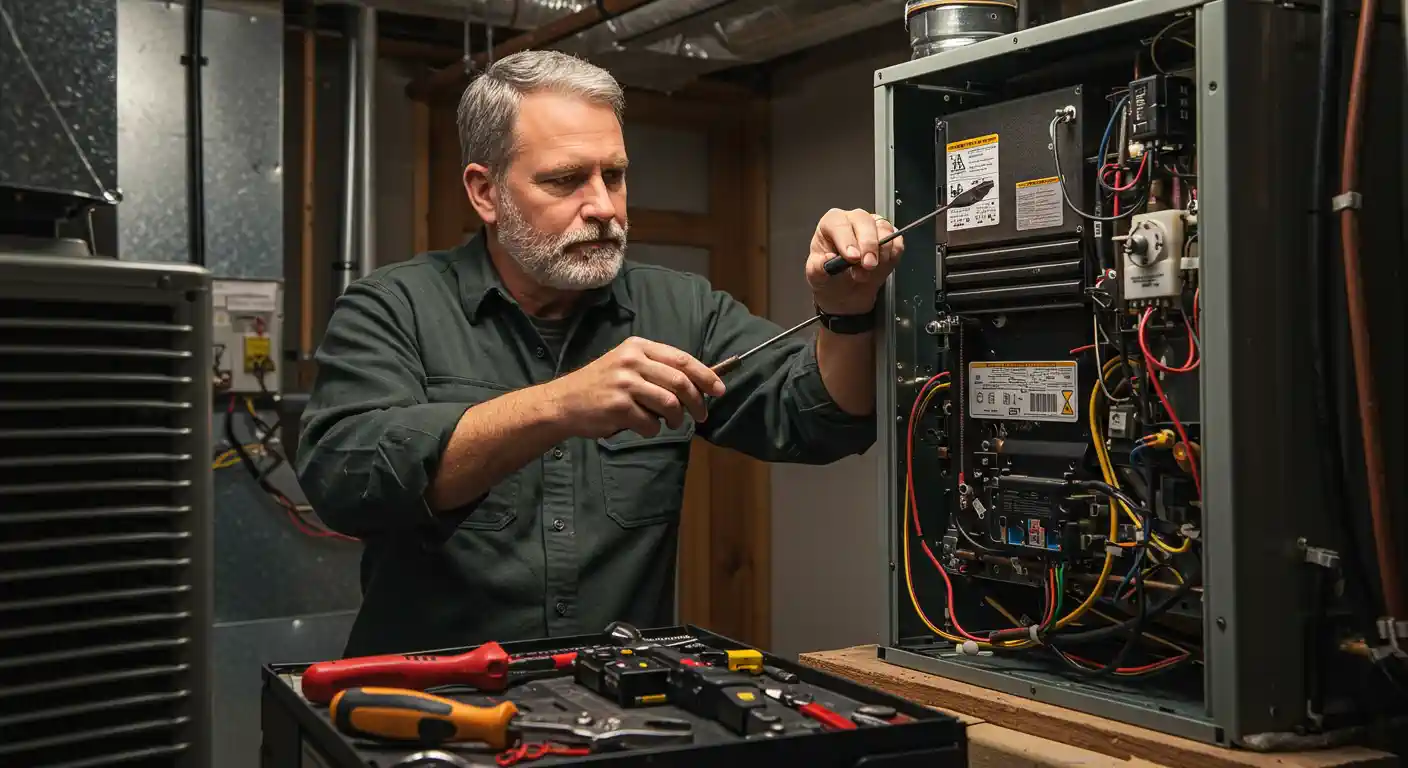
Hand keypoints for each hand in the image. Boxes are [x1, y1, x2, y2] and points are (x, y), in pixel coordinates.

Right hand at [543, 337, 725, 438]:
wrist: (563, 402)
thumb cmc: (600, 386)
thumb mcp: (626, 365)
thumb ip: (657, 370)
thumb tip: (698, 385)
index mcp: (638, 346)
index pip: (682, 359)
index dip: (706, 376)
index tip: (720, 390)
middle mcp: (632, 361)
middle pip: (681, 382)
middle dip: (698, 402)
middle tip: (701, 415)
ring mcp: (624, 383)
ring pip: (670, 404)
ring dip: (676, 419)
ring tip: (671, 423)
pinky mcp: (618, 406)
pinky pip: (650, 423)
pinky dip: (652, 430)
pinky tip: (642, 427)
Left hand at [805, 208, 903, 315]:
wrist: (846, 294)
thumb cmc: (830, 278)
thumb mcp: (816, 276)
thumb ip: (818, 268)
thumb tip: (828, 259)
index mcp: (831, 224)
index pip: (839, 223)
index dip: (847, 239)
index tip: (851, 258)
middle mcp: (853, 221)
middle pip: (865, 221)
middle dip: (868, 245)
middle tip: (867, 265)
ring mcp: (873, 227)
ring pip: (884, 229)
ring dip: (881, 253)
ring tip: (869, 272)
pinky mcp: (890, 239)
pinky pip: (897, 241)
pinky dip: (893, 255)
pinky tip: (882, 266)